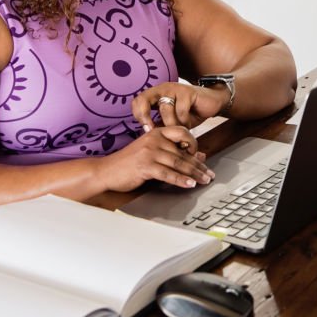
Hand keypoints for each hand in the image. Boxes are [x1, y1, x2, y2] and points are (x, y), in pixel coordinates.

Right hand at [98, 125, 213, 191]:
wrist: (106, 171)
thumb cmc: (129, 163)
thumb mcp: (151, 152)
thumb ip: (172, 152)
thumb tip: (198, 155)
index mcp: (156, 132)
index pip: (182, 132)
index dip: (194, 144)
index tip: (202, 157)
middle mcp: (154, 139)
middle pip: (183, 152)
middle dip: (199, 165)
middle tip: (210, 174)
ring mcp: (150, 152)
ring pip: (179, 163)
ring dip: (194, 173)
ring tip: (204, 180)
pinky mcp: (146, 166)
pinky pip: (168, 174)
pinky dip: (181, 180)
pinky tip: (190, 184)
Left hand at [131, 81, 229, 131]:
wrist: (212, 103)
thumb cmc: (190, 113)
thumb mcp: (171, 120)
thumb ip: (159, 125)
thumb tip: (147, 137)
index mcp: (155, 95)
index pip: (137, 101)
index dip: (138, 115)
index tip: (146, 130)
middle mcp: (162, 89)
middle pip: (143, 99)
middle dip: (145, 116)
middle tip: (152, 130)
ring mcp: (174, 89)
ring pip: (165, 109)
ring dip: (172, 124)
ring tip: (178, 132)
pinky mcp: (187, 92)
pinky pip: (181, 111)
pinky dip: (185, 122)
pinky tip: (188, 126)